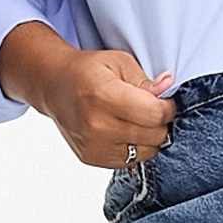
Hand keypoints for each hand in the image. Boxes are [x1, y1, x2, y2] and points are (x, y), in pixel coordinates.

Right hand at [0, 24, 176, 164]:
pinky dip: (134, 147)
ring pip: (146, 152)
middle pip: (154, 136)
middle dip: (161, 122)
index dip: (168, 108)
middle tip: (152, 109)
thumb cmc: (88, 71)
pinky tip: (124, 130)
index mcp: (104, 96)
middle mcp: (97, 125)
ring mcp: (93, 146)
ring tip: (137, 120)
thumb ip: (145, 80)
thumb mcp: (119, 62)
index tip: (165, 101)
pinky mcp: (92, 158)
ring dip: (149, 137)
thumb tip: (167, 88)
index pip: (155, 114)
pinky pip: (130, 161)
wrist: (55, 87)